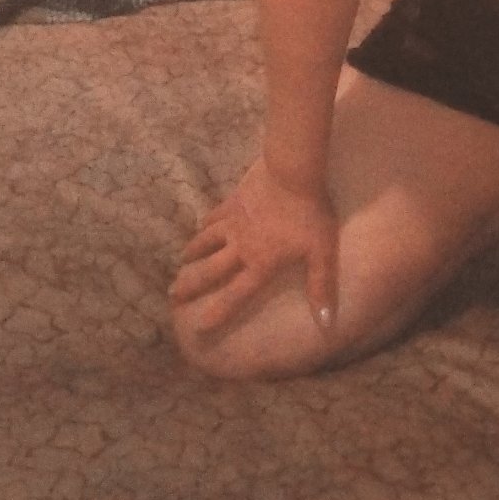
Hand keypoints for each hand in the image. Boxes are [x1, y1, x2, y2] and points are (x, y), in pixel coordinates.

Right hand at [169, 157, 338, 333]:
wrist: (292, 172)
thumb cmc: (309, 213)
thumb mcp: (322, 252)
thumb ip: (321, 286)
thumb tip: (326, 324)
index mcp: (261, 263)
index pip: (236, 295)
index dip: (218, 312)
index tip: (199, 327)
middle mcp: (241, 247)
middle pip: (210, 270)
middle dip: (191, 284)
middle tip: (172, 294)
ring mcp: (234, 222)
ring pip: (207, 241)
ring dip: (194, 252)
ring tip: (182, 260)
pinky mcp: (234, 200)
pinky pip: (215, 215)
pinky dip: (206, 223)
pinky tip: (201, 225)